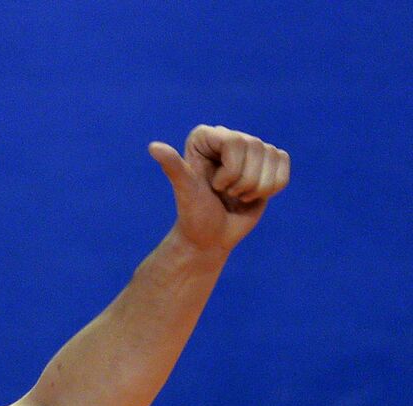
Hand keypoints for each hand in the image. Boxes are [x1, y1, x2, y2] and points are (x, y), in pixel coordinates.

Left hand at [148, 125, 289, 253]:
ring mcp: (251, 149)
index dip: (231, 171)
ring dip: (257, 187)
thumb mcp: (185, 190)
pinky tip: (252, 195)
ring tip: (236, 195)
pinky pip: (284, 168)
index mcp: (204, 137)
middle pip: (257, 148)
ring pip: (273, 158)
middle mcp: (228, 137)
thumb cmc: (194, 214)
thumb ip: (173, 167)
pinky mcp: (269, 163)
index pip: (236, 142)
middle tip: (225, 193)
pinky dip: (271, 188)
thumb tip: (152, 147)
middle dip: (243, 182)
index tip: (214, 185)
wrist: (210, 237)